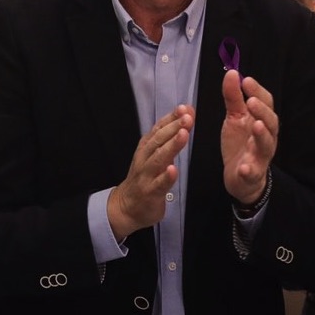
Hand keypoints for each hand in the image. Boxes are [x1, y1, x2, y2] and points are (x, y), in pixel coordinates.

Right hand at [107, 105, 193, 240]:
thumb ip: (170, 135)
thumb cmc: (145, 177)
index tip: (184, 108)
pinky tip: (173, 169)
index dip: (171, 118)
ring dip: (171, 146)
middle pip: (158, 140)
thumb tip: (186, 113)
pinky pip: (159, 184)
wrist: (126, 206)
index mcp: (147, 147)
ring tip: (183, 135)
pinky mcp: (150, 192)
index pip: (159, 129)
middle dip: (173, 127)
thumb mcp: (154, 153)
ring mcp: (146, 175)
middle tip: (187, 118)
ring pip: (158, 158)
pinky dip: (166, 176)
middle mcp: (145, 158)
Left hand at [220, 70, 278, 204]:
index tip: (246, 80)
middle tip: (251, 102)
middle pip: (271, 123)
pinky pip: (253, 172)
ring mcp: (260, 156)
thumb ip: (233, 97)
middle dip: (263, 112)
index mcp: (261, 121)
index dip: (258, 91)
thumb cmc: (240, 143)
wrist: (241, 178)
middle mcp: (266, 137)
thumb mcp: (235, 118)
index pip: (266, 103)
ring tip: (256, 126)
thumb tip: (232, 73)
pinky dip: (249, 169)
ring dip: (262, 135)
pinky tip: (244, 166)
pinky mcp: (252, 174)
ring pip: (266, 145)